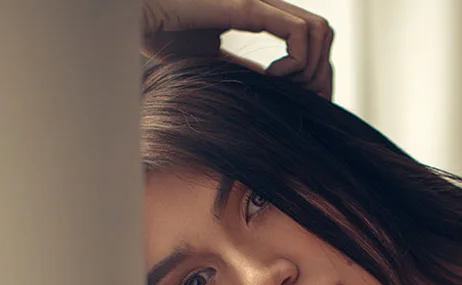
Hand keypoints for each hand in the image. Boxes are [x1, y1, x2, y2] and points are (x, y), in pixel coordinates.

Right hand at [141, 0, 333, 98]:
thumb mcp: (216, 62)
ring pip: (319, 31)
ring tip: (281, 86)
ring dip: (309, 68)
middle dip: (319, 74)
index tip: (294, 98)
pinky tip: (271, 78)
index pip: (310, 38)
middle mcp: (265, 3)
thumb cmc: (164, 37)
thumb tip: (272, 91)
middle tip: (294, 97)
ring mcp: (258, 1)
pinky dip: (294, 65)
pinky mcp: (248, 6)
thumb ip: (246, 71)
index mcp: (259, 13)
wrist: (137, 17)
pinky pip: (298, 34)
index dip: (314, 75)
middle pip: (324, 34)